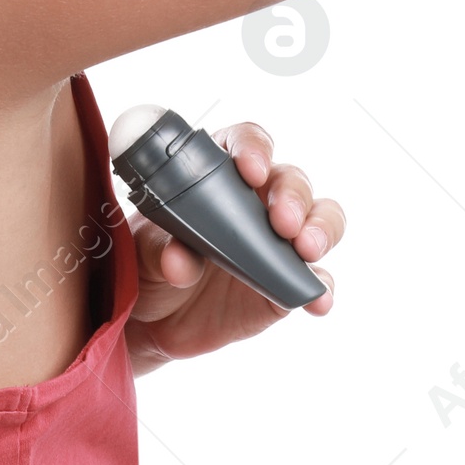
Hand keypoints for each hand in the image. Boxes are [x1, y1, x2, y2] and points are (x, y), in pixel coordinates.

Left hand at [123, 121, 341, 378]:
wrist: (149, 321)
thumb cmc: (145, 264)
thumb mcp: (143, 251)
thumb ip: (159, 249)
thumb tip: (179, 260)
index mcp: (217, 174)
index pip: (245, 142)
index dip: (254, 149)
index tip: (251, 169)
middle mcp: (254, 200)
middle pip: (290, 179)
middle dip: (292, 195)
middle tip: (282, 222)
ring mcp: (275, 242)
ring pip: (319, 218)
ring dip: (321, 228)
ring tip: (306, 249)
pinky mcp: (287, 284)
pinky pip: (316, 281)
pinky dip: (322, 288)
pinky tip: (318, 300)